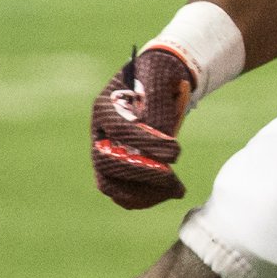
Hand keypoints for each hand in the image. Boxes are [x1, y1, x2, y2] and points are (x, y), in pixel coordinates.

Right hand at [91, 47, 197, 208]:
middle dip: (144, 176)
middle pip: (108, 164)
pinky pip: (121, 191)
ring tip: (177, 191)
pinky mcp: (115, 167)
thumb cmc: (156, 79)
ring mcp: (104, 152)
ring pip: (111, 184)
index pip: (120, 131)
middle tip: (174, 180)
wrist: (153, 81)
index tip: (177, 152)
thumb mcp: (159, 82)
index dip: (148, 144)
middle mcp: (99, 133)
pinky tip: (170, 193)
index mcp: (105, 107)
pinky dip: (143, 198)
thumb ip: (157, 109)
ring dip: (144, 194)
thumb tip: (162, 143)